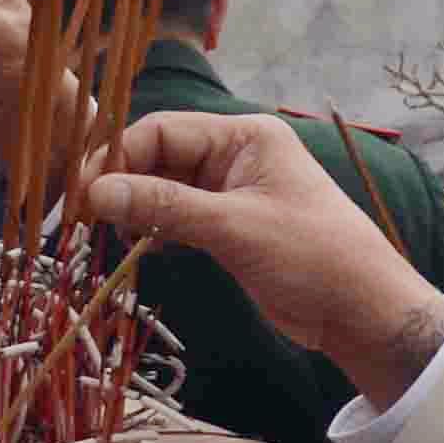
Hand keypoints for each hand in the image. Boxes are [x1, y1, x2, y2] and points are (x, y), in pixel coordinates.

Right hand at [86, 110, 443, 398]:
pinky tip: (134, 250)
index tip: (81, 194)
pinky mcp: (232, 229)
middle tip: (81, 217)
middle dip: (121, 184)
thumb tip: (96, 192)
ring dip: (135, 210)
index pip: (162, 131)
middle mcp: (237, 157)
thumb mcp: (235, 227)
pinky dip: (156, 232)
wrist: (362, 311)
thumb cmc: (312, 257)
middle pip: (159, 158)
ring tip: (101, 234)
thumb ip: (165, 207)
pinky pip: (179, 220)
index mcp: (246, 137)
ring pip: (166, 191)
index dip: (117, 158)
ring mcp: (234, 193)